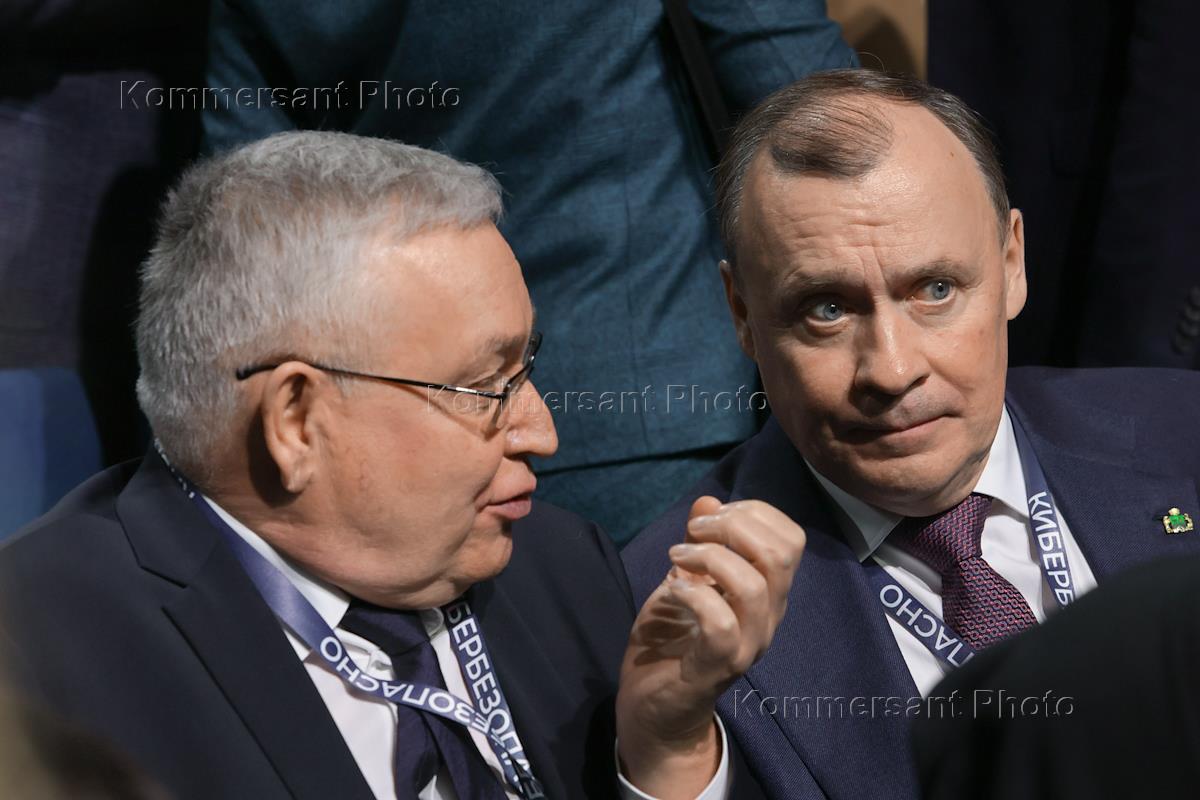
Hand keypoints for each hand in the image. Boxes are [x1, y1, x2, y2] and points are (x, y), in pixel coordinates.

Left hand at [616, 496, 804, 797]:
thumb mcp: (684, 578)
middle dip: (734, 527)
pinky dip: (692, 593)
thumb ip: (700, 543)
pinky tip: (671, 589)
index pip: (791, 538)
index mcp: (768, 592)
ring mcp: (748, 644)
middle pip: (780, 554)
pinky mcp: (719, 666)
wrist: (653, 706)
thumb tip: (708, 500)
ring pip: (753, 586)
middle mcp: (768, 617)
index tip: (712, 516)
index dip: (754, 512)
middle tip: (694, 532)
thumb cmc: (673, 639)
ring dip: (708, 557)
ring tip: (676, 556)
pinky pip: (720, 621)